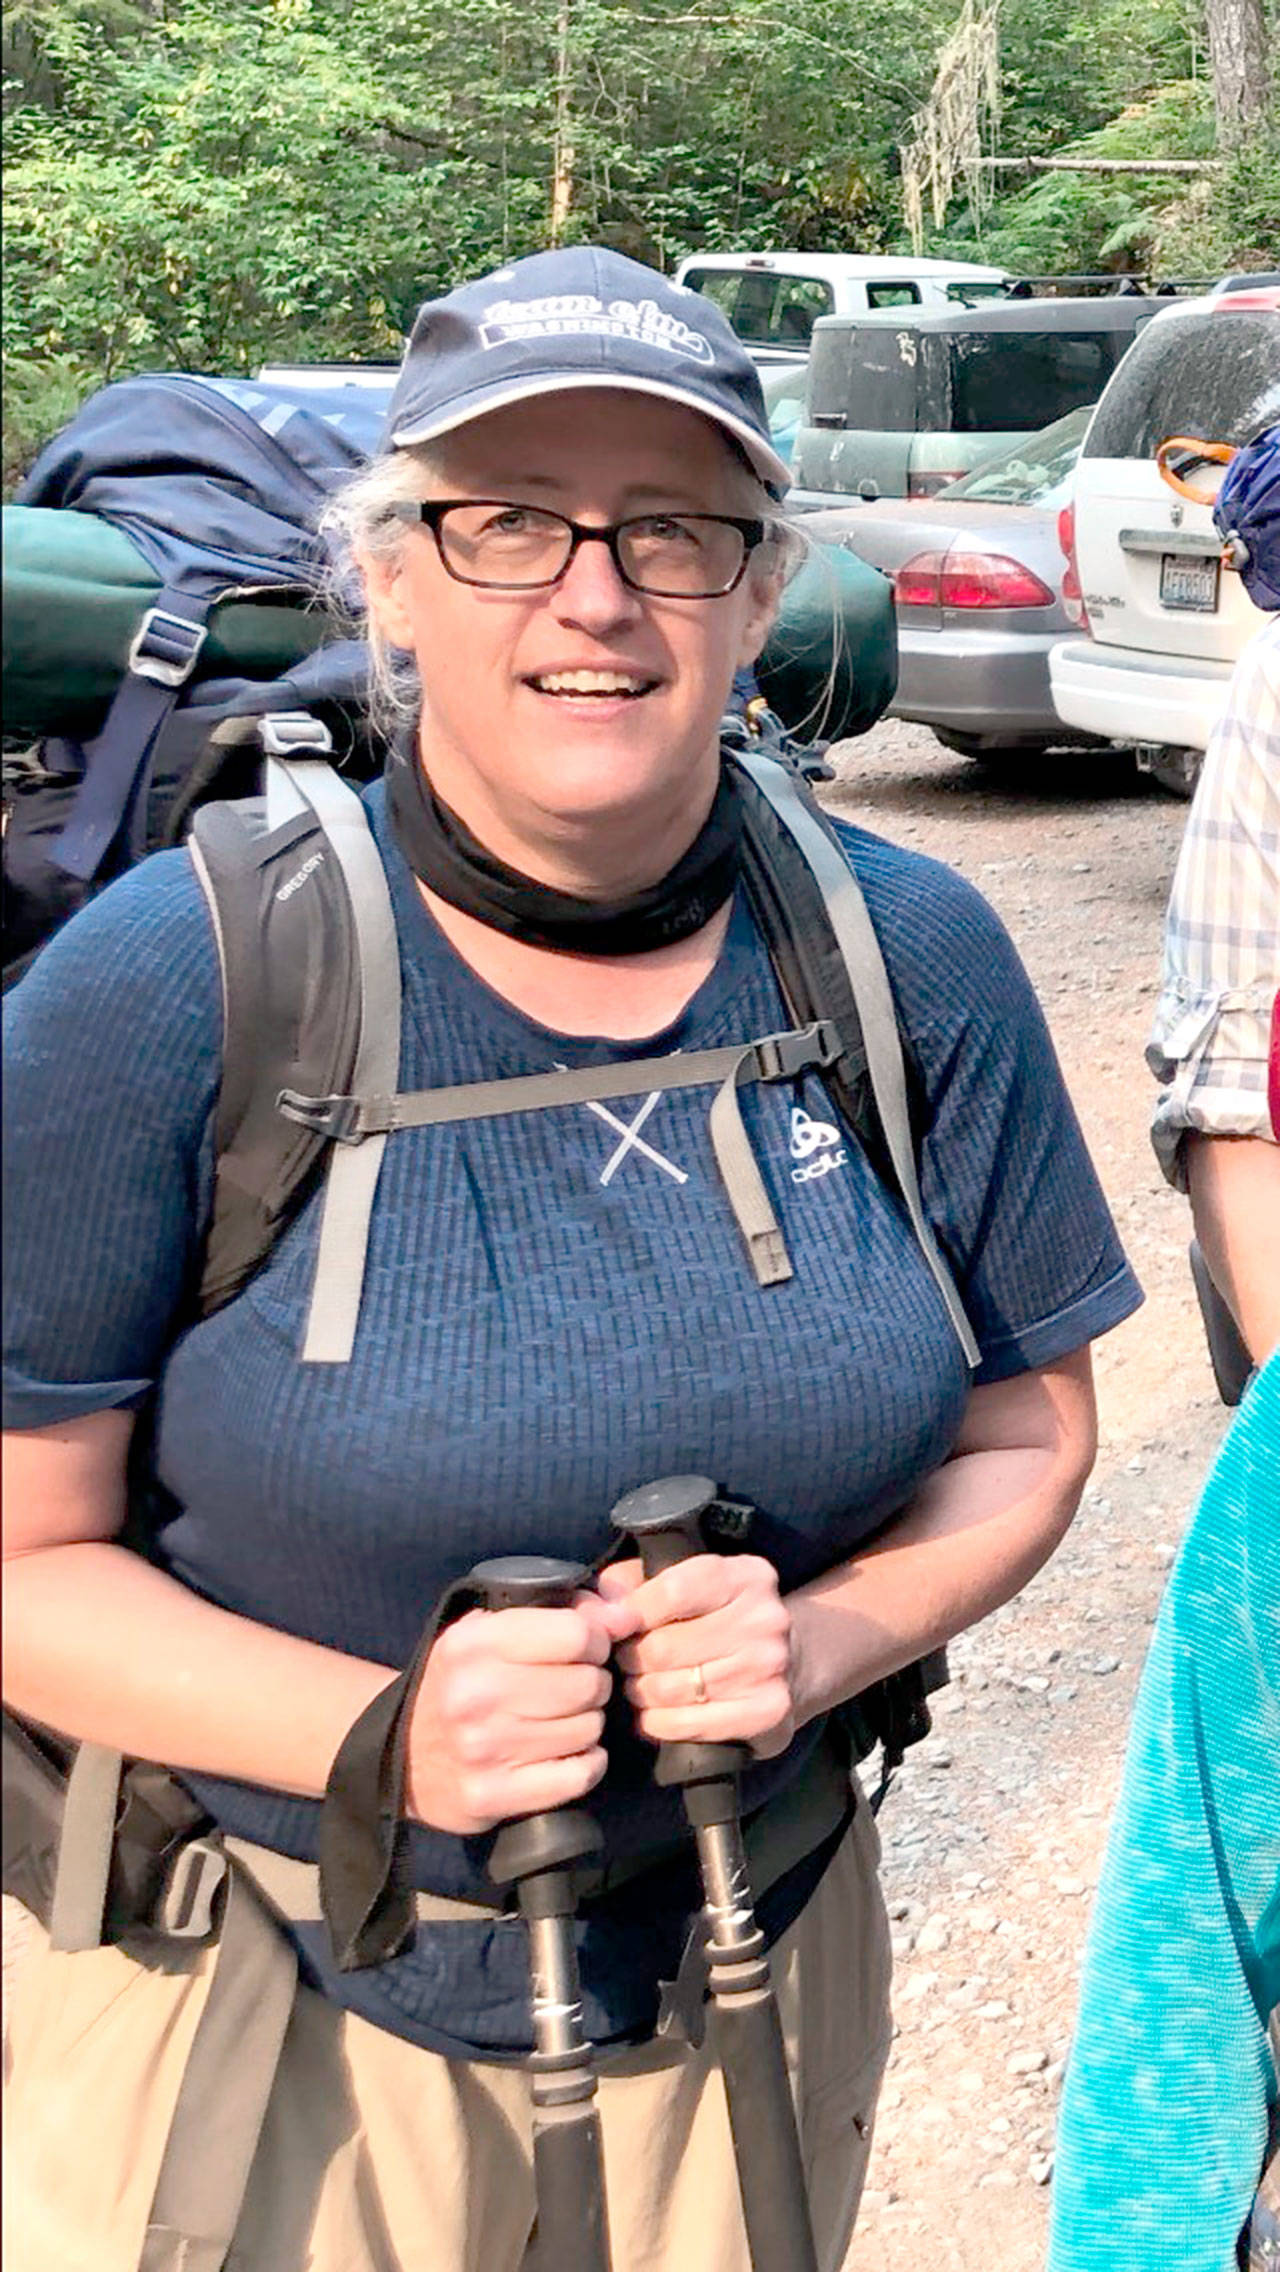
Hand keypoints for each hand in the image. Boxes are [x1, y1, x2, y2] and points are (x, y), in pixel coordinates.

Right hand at [404, 1593, 625, 1833]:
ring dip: (586, 1725)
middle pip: (588, 1684)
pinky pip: (579, 1775)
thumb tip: (626, 1614)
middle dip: (592, 1684)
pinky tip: (565, 1754)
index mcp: (473, 1643)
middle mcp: (475, 1694)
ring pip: (589, 1729)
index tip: (586, 1649)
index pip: (576, 1634)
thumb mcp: (491, 1631)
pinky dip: (585, 1764)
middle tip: (571, 1689)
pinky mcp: (492, 1795)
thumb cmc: (459, 1683)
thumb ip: (562, 1610)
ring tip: (559, 1721)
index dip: (596, 1639)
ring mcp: (483, 1749)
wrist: (400, 1754)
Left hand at [597, 1553, 796, 1759]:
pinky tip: (658, 1713)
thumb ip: (632, 1584)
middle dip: (633, 1659)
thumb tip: (596, 1611)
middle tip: (630, 1662)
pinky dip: (659, 1723)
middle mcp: (764, 1619)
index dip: (633, 1613)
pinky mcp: (767, 1712)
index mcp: (745, 1576)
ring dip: (642, 1692)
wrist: (793, 1660)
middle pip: (664, 1648)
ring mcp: (769, 1668)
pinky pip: (686, 1724)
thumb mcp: (685, 1581)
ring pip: (669, 1689)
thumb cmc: (720, 1617)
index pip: (672, 1591)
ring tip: (643, 1685)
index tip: (622, 1625)